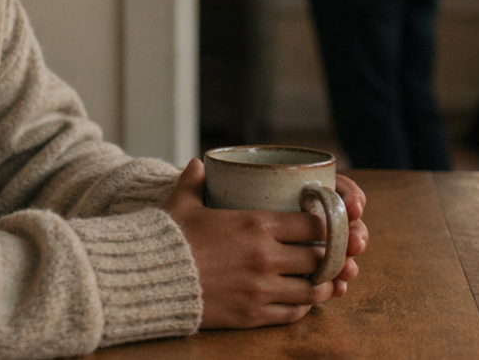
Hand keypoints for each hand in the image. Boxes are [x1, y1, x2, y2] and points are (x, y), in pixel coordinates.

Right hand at [162, 160, 364, 328]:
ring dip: (322, 285)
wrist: (150, 279)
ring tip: (322, 280)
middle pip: (321, 258)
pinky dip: (302, 307)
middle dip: (328, 256)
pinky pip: (293, 313)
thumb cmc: (167, 238)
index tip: (325, 226)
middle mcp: (266, 257)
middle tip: (327, 255)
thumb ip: (194, 182)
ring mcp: (262, 288)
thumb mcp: (182, 203)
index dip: (326, 226)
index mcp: (256, 224)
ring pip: (313, 289)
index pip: (314, 225)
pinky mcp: (253, 314)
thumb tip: (198, 165)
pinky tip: (300, 300)